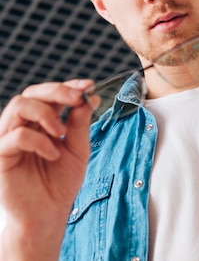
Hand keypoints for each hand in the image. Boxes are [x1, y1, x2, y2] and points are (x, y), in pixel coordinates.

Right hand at [0, 80, 95, 231]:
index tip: (88, 86)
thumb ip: (80, 124)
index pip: (49, 94)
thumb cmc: (60, 182)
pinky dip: (39, 141)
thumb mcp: (78, 149)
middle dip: (57, 91)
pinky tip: (53, 154)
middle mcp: (23, 126)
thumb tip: (89, 98)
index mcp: (41, 123)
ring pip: (19, 105)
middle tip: (77, 98)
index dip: (68, 86)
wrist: (47, 214)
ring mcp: (8, 138)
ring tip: (62, 132)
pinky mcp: (1, 154)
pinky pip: (16, 135)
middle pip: (31, 93)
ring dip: (46, 113)